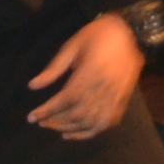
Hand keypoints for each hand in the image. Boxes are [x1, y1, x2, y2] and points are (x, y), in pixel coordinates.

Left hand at [27, 12, 145, 139]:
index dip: (48, 111)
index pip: (66, 99)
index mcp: (90, 71)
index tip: (32, 117)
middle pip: (78, 114)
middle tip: (41, 123)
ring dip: (72, 130)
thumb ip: (53, 68)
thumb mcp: (72, 46)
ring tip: (57, 128)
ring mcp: (116, 95)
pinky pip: (108, 123)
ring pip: (93, 123)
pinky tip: (77, 132)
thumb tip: (32, 86)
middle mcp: (104, 87)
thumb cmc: (98, 35)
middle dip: (56, 122)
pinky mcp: (123, 99)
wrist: (131, 31)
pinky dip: (91, 132)